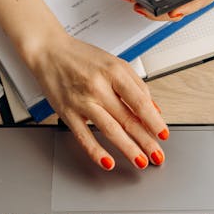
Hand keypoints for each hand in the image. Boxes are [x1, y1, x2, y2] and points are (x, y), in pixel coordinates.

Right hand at [27, 30, 168, 170]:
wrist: (49, 52)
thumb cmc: (82, 57)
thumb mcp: (114, 63)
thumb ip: (135, 84)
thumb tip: (152, 108)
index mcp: (114, 72)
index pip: (139, 101)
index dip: (154, 120)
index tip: (163, 134)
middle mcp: (98, 86)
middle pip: (127, 118)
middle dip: (146, 141)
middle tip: (157, 155)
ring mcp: (82, 101)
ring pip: (110, 130)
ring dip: (128, 149)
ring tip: (141, 161)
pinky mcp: (67, 112)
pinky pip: (83, 136)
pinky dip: (96, 152)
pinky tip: (108, 162)